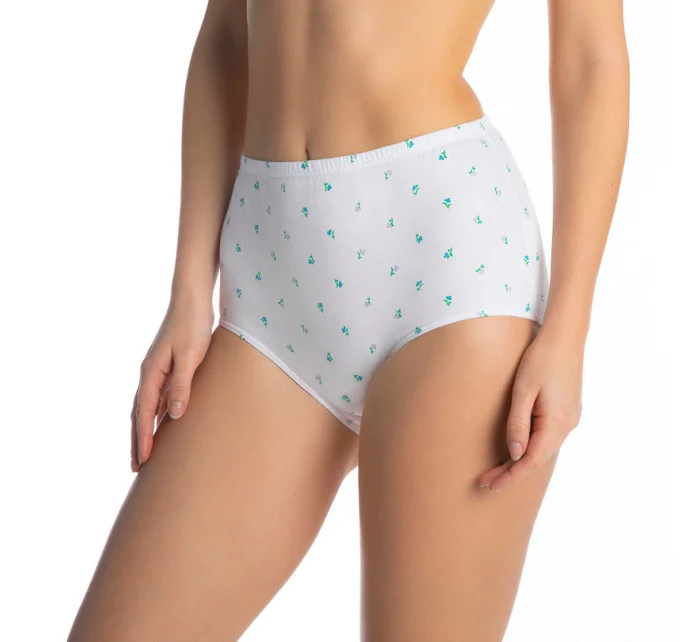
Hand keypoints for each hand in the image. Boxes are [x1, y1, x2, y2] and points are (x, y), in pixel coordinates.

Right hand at [130, 300, 213, 471]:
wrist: (192, 301)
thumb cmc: (193, 326)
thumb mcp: (191, 357)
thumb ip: (182, 385)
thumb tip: (174, 416)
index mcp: (151, 373)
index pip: (143, 413)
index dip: (143, 438)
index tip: (143, 461)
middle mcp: (149, 373)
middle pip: (138, 413)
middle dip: (137, 440)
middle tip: (137, 467)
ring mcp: (157, 370)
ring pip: (146, 407)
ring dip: (144, 429)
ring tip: (145, 451)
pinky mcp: (167, 367)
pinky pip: (157, 397)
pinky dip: (155, 414)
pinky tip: (162, 423)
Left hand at [477, 326, 583, 492]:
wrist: (565, 337)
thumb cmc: (540, 359)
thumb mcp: (523, 390)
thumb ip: (518, 424)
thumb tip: (515, 455)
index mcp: (557, 423)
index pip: (531, 461)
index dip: (510, 476)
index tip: (490, 485)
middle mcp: (568, 426)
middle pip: (537, 459)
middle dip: (512, 472)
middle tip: (486, 482)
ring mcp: (570, 419)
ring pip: (543, 450)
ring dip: (521, 461)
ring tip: (497, 470)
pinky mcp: (568, 412)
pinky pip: (547, 438)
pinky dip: (531, 448)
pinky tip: (517, 450)